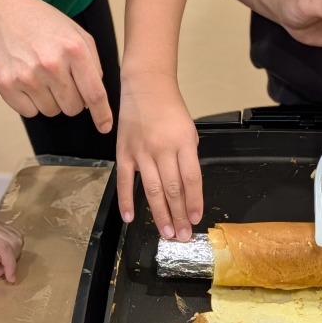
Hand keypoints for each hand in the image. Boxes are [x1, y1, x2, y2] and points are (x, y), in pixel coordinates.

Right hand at [0, 0, 112, 132]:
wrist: (2, 13)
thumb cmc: (45, 25)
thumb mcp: (79, 35)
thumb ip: (94, 65)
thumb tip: (95, 99)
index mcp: (74, 50)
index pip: (94, 93)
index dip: (102, 114)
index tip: (105, 127)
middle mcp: (51, 64)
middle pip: (73, 107)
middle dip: (73, 100)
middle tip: (63, 80)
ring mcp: (26, 76)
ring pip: (52, 111)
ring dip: (52, 100)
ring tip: (43, 76)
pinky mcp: (6, 84)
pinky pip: (29, 112)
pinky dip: (32, 102)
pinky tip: (28, 80)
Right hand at [117, 72, 201, 240]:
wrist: (147, 87)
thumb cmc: (171, 109)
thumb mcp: (189, 131)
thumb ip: (188, 158)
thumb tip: (188, 189)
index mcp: (184, 143)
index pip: (192, 179)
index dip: (195, 202)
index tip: (197, 219)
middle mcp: (163, 149)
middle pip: (173, 189)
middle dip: (179, 215)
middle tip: (182, 235)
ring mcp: (142, 152)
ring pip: (152, 190)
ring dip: (160, 214)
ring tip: (166, 232)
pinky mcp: (124, 152)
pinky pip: (126, 181)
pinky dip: (126, 200)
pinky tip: (130, 217)